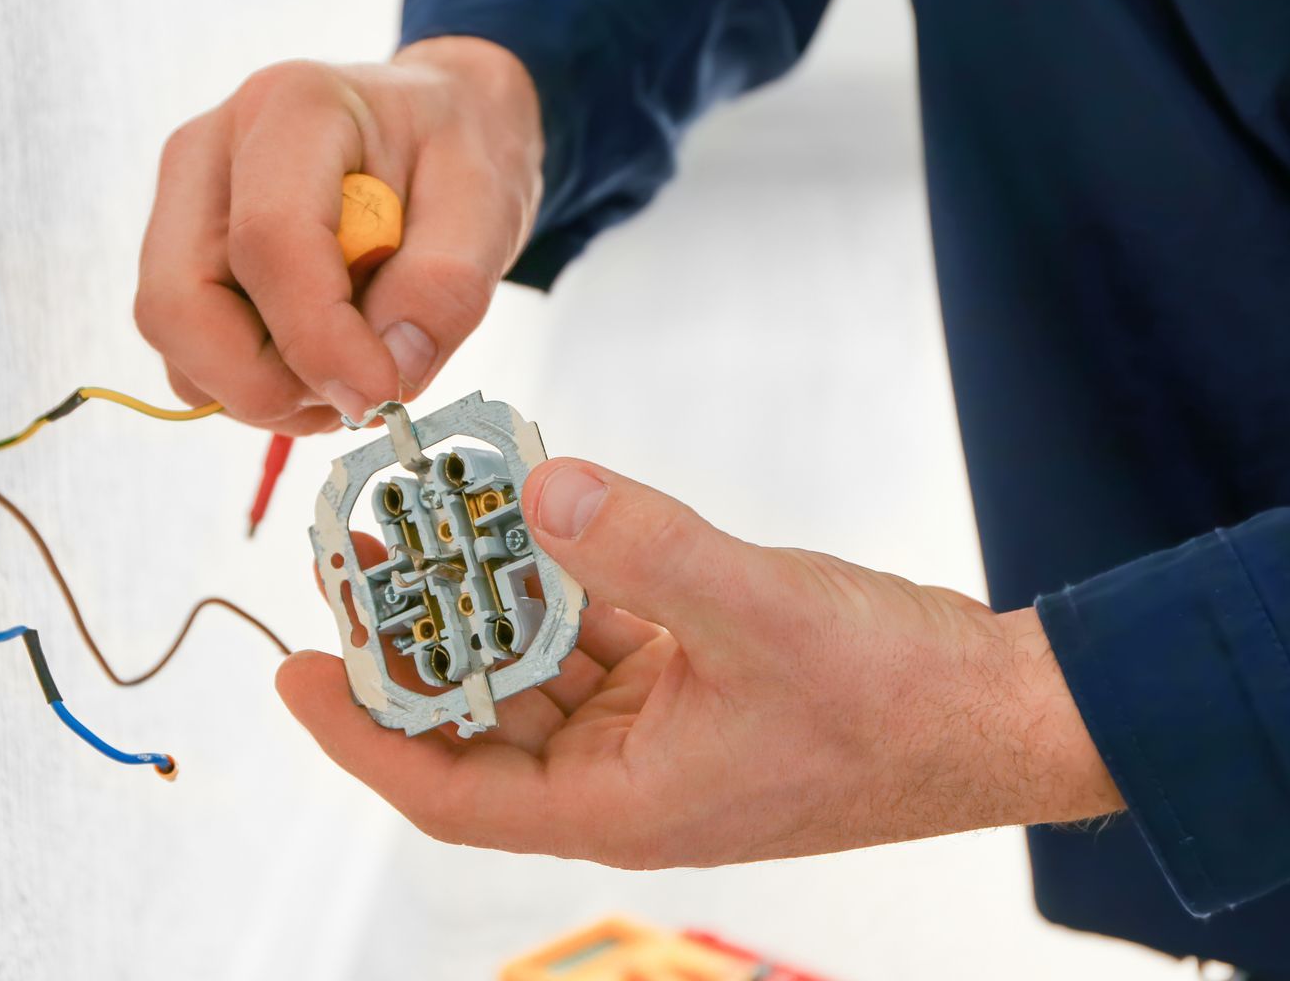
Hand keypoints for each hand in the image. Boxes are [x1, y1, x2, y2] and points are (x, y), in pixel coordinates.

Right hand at [134, 37, 542, 434]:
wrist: (430, 128)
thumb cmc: (454, 154)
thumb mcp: (488, 204)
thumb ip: (448, 286)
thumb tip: (391, 377)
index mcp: (293, 107)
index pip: (269, 239)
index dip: (318, 337)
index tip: (383, 394)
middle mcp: (209, 149)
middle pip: (180, 303)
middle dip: (268, 382)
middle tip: (362, 391)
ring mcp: (179, 205)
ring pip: (177, 342)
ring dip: (267, 391)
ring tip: (354, 365)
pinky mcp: (176, 257)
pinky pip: (188, 358)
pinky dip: (255, 387)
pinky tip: (321, 360)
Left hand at [277, 459, 1124, 866]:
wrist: (996, 711)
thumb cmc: (893, 700)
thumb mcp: (759, 614)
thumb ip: (644, 547)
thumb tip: (538, 487)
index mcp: (618, 801)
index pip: (448, 785)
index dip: (359, 731)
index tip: (293, 669)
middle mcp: (621, 775)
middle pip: (476, 718)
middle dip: (410, 644)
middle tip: (349, 560)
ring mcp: (655, 731)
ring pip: (531, 669)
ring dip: (480, 604)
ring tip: (421, 524)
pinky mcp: (689, 682)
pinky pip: (593, 635)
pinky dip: (557, 580)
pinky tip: (528, 516)